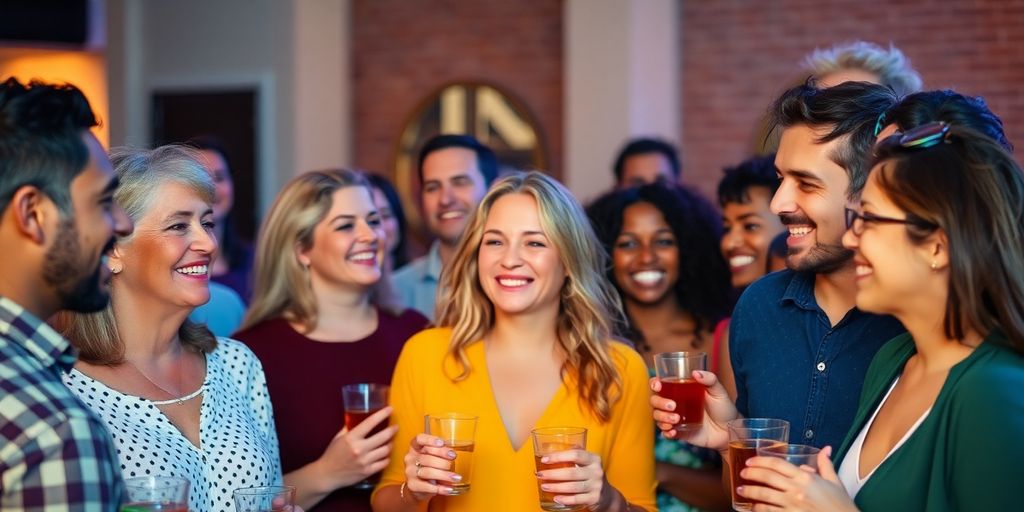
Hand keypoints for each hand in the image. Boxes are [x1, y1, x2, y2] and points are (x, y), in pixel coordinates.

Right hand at [316, 406, 396, 487]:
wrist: (327, 474)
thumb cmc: (332, 454)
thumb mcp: (338, 438)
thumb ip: (349, 428)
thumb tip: (358, 417)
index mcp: (351, 438)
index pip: (370, 423)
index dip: (382, 414)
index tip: (390, 409)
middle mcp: (359, 449)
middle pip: (383, 437)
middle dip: (392, 430)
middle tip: (395, 427)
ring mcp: (364, 461)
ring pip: (386, 450)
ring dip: (390, 444)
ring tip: (390, 442)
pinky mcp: (367, 472)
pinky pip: (384, 463)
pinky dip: (386, 458)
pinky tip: (385, 455)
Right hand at [402, 433, 462, 500]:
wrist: (418, 486)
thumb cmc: (428, 467)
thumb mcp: (433, 456)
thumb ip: (441, 452)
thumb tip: (452, 453)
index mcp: (415, 447)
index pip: (419, 439)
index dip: (430, 440)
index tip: (442, 443)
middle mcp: (410, 458)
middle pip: (427, 457)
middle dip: (443, 459)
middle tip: (454, 460)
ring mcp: (410, 472)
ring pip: (428, 472)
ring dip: (444, 475)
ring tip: (456, 477)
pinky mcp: (412, 485)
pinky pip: (427, 486)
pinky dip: (440, 488)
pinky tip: (449, 489)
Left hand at [535, 449, 607, 509]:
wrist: (607, 495)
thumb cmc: (591, 475)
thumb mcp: (588, 462)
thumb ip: (576, 454)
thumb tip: (551, 449)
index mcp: (594, 459)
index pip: (575, 454)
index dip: (558, 456)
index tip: (544, 459)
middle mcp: (596, 471)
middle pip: (571, 472)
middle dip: (552, 474)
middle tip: (539, 474)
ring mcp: (596, 486)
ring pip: (572, 487)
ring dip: (555, 487)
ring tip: (544, 486)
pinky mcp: (594, 498)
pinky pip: (576, 499)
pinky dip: (565, 499)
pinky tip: (556, 498)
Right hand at [649, 371, 738, 451]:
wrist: (730, 430)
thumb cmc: (724, 408)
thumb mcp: (719, 391)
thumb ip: (710, 379)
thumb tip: (695, 373)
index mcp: (680, 390)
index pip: (660, 384)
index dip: (654, 383)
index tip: (658, 385)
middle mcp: (674, 403)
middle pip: (655, 401)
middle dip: (659, 403)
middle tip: (672, 406)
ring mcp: (675, 418)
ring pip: (657, 416)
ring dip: (662, 417)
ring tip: (676, 419)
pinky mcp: (679, 432)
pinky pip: (665, 432)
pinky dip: (665, 431)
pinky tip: (673, 431)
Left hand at [738, 446, 858, 511]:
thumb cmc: (841, 505)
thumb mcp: (835, 482)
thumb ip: (825, 465)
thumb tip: (825, 449)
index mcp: (806, 478)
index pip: (778, 464)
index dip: (761, 461)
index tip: (751, 461)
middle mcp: (797, 490)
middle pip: (768, 478)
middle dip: (751, 474)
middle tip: (742, 473)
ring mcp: (793, 506)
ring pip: (764, 496)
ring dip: (750, 492)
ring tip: (740, 490)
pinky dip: (758, 510)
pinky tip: (752, 508)